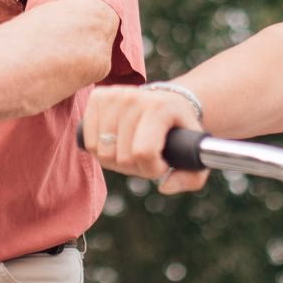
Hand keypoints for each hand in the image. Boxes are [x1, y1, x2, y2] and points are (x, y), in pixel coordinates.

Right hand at [81, 84, 206, 194]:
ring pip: (102, 152)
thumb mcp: (194, 153)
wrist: (168, 101)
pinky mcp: (97, 97)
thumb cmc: (181, 132)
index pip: (143, 153)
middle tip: (148, 156)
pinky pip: (88, 142)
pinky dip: (101, 151)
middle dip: (136, 167)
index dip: (153, 169)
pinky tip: (116, 143)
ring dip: (117, 161)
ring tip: (132, 149)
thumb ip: (191, 177)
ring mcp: (112, 95)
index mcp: (160, 108)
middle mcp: (133, 97)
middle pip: (122, 157)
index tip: (163, 162)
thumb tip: (163, 187)